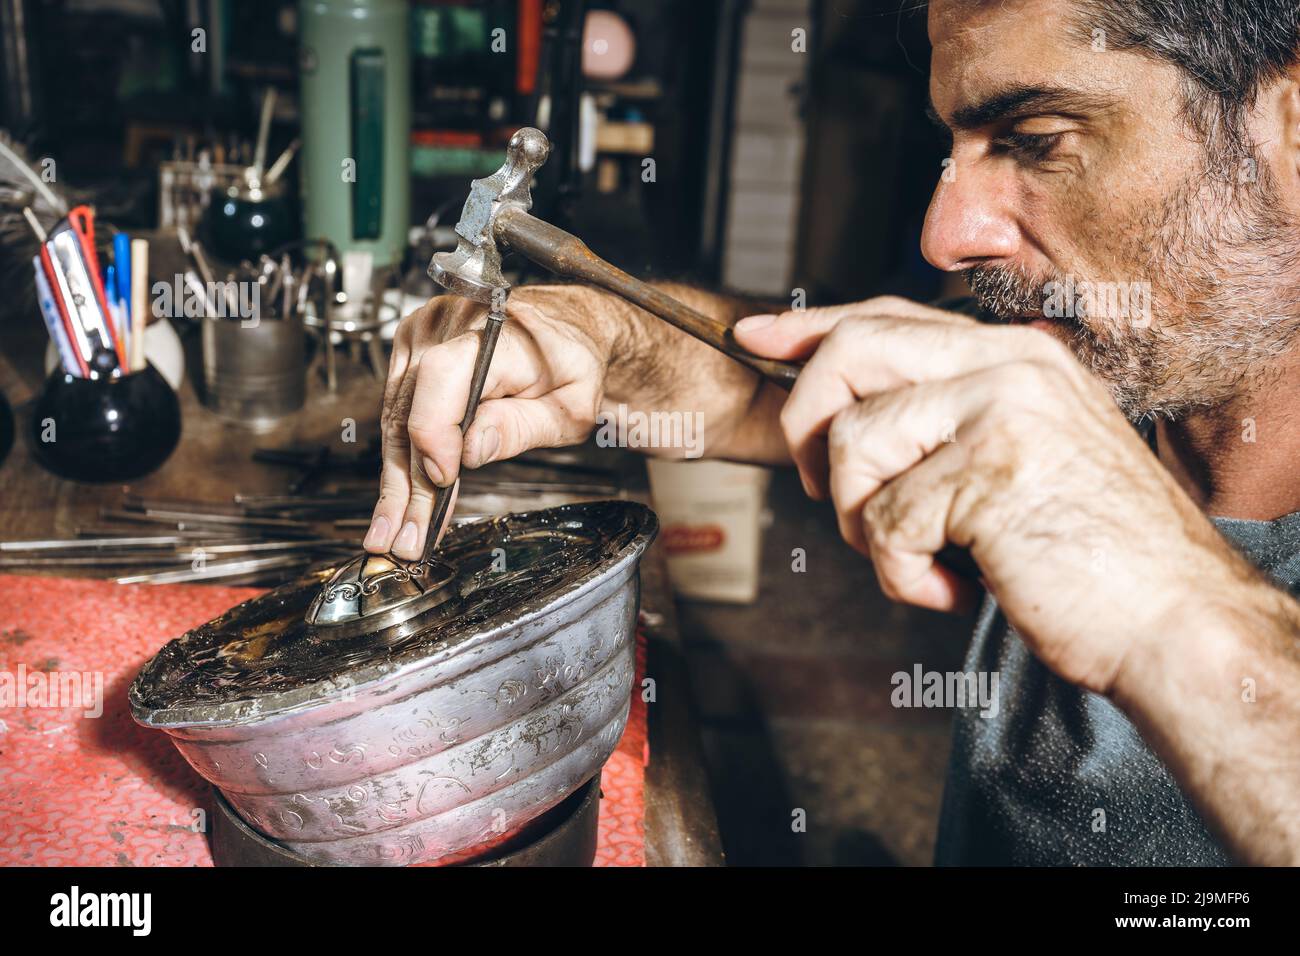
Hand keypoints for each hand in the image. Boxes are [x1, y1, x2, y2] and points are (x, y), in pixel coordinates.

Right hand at [368, 286, 615, 559]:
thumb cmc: (573, 363)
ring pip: (397, 418)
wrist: (568, 328)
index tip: (443, 478)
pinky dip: (402, 459)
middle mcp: (449, 325)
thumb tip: (470, 451)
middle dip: (408, 482)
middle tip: (404, 537)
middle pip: (411, 407)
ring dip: (396, 481)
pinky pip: (399, 411)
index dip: (434, 431)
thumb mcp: (570, 405)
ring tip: (391, 532)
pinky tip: (400, 502)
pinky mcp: (413, 351)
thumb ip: (520, 427)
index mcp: (493, 332)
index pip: (442, 376)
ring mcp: (425, 335)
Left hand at [735, 297, 1252, 694]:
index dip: (810, 328)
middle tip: (831, 495)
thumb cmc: (1091, 555)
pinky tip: (956, 589)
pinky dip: (903, 577)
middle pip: (850, 353)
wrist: (1177, 623)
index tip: (754, 337)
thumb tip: (846, 416)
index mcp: (1015, 357)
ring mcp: (1001, 409)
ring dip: (864, 524)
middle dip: (808, 428)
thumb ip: (949, 421)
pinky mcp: (990, 469)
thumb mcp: (1021, 459)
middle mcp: (1008, 365)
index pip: (887, 316)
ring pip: (854, 443)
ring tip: (921, 559)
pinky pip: (886, 520)